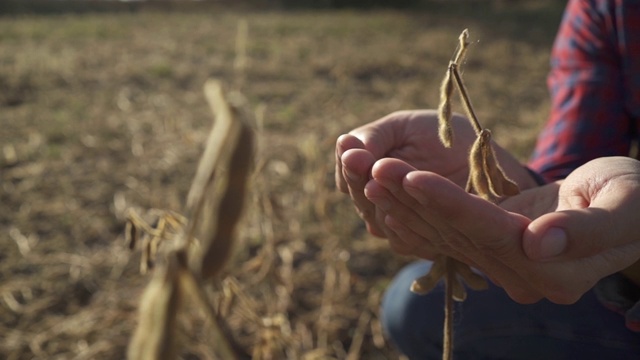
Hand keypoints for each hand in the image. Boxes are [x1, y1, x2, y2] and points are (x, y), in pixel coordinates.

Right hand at [336, 110, 536, 239]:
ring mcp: (398, 224)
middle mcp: (378, 201)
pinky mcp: (422, 244)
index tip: (353, 152)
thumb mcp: (408, 127)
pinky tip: (395, 217)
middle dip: (358, 179)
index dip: (349, 164)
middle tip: (358, 161)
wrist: (490, 164)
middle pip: (359, 197)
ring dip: (376, 204)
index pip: (349, 172)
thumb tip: (345, 149)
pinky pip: (403, 242)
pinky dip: (399, 231)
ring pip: (376, 220)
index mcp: (370, 170)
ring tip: (375, 185)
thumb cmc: (446, 138)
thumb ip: (375, 136)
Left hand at [365, 156, 639, 303]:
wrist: (630, 208)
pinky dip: (418, 213)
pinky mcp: (493, 249)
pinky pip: (449, 232)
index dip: (450, 205)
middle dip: (414, 200)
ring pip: (446, 232)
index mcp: (556, 271)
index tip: (413, 177)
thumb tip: (538, 243)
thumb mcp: (626, 207)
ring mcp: (505, 267)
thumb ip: (589, 228)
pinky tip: (388, 197)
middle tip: (373, 169)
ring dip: (406, 203)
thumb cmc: (635, 199)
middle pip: (458, 234)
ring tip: (370, 175)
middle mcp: (523, 277)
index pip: (490, 233)